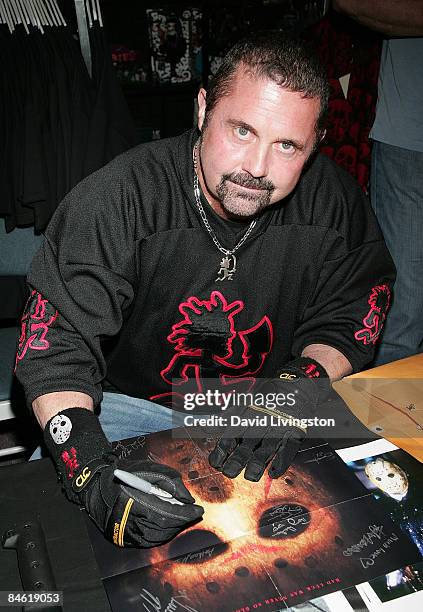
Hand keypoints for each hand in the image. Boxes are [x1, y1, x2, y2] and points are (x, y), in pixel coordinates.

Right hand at [80, 458, 203, 546]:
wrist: (99, 487)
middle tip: (192, 514)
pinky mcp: (123, 539)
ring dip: (174, 528)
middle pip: (165, 527)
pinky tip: (167, 525)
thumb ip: (172, 483)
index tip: (198, 510)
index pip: (169, 513)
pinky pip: (148, 541)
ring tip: (180, 518)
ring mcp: (126, 532)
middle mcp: (130, 519)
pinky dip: (162, 534)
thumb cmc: (127, 475)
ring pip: (158, 536)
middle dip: (182, 521)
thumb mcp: (151, 470)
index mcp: (136, 500)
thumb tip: (188, 500)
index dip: (186, 513)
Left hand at [208, 358, 327, 480]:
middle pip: (247, 444)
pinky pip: (288, 449)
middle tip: (229, 473)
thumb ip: (225, 419)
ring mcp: (277, 428)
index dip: (222, 450)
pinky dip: (281, 462)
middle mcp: (260, 423)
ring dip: (257, 463)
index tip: (215, 463)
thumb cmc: (264, 400)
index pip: (230, 436)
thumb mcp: (242, 405)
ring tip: (251, 476)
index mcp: (245, 418)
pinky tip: (274, 473)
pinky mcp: (293, 432)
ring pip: (266, 448)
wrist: (292, 386)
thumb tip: (206, 429)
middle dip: (237, 459)